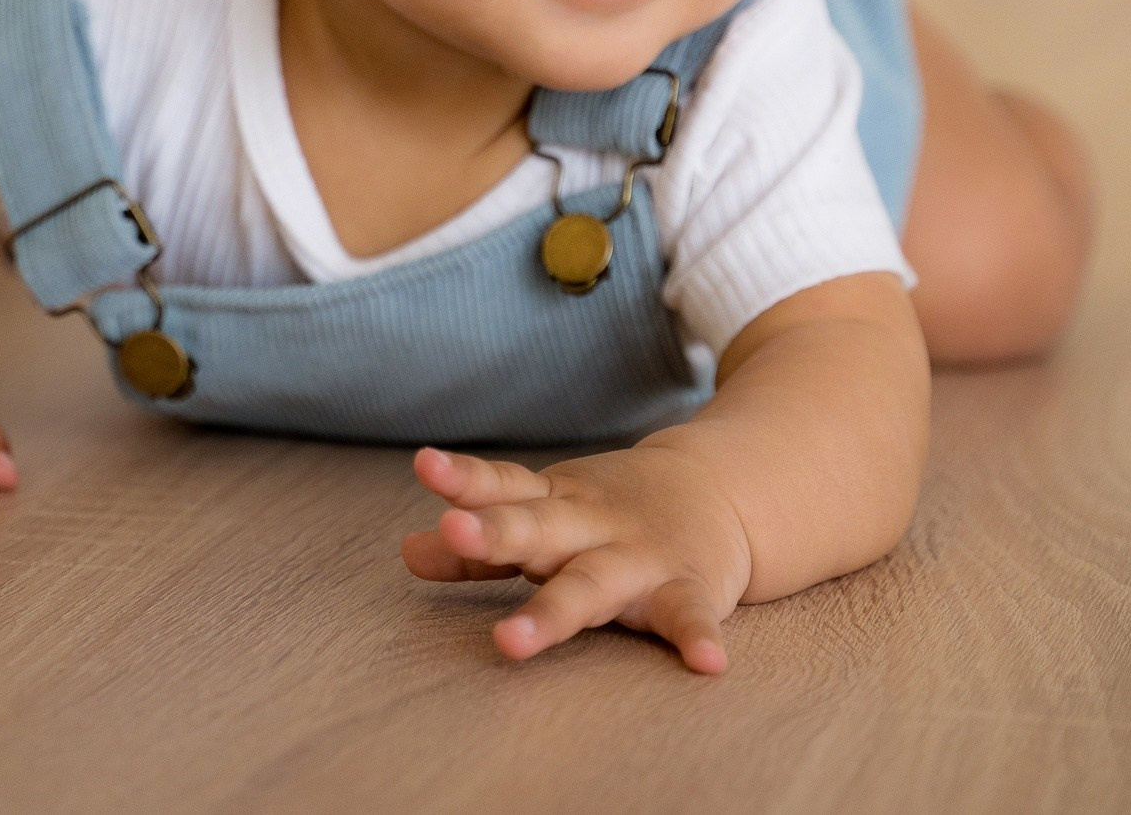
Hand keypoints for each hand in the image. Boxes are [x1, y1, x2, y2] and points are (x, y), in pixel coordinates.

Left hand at [400, 442, 752, 673]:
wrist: (722, 488)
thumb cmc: (610, 516)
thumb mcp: (548, 514)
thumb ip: (480, 547)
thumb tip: (408, 553)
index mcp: (555, 505)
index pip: (503, 486)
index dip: (463, 481)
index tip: (424, 465)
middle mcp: (591, 526)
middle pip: (537, 529)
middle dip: (495, 533)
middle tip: (452, 530)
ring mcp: (638, 558)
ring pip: (591, 584)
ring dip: (552, 612)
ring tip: (508, 641)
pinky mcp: (687, 590)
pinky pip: (689, 618)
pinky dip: (698, 639)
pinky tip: (707, 665)